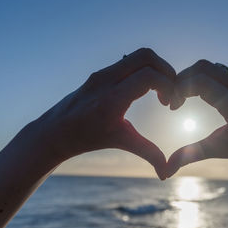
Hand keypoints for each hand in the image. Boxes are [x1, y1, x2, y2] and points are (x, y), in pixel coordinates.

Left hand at [35, 48, 174, 178]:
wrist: (55, 131)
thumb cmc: (86, 138)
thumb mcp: (121, 142)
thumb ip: (147, 153)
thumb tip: (167, 173)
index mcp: (112, 99)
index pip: (149, 76)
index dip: (168, 86)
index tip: (170, 105)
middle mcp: (106, 80)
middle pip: (146, 56)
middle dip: (167, 70)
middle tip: (171, 91)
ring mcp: (102, 73)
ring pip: (139, 55)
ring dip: (157, 69)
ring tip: (161, 92)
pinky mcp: (102, 72)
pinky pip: (130, 61)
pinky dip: (146, 69)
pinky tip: (147, 90)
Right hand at [167, 59, 227, 176]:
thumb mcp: (217, 150)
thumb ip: (190, 156)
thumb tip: (164, 172)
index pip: (200, 81)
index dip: (179, 89)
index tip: (172, 107)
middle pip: (203, 67)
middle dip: (182, 79)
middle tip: (174, 99)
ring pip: (210, 67)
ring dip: (192, 78)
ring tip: (184, 98)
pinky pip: (218, 72)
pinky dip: (203, 79)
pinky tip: (197, 95)